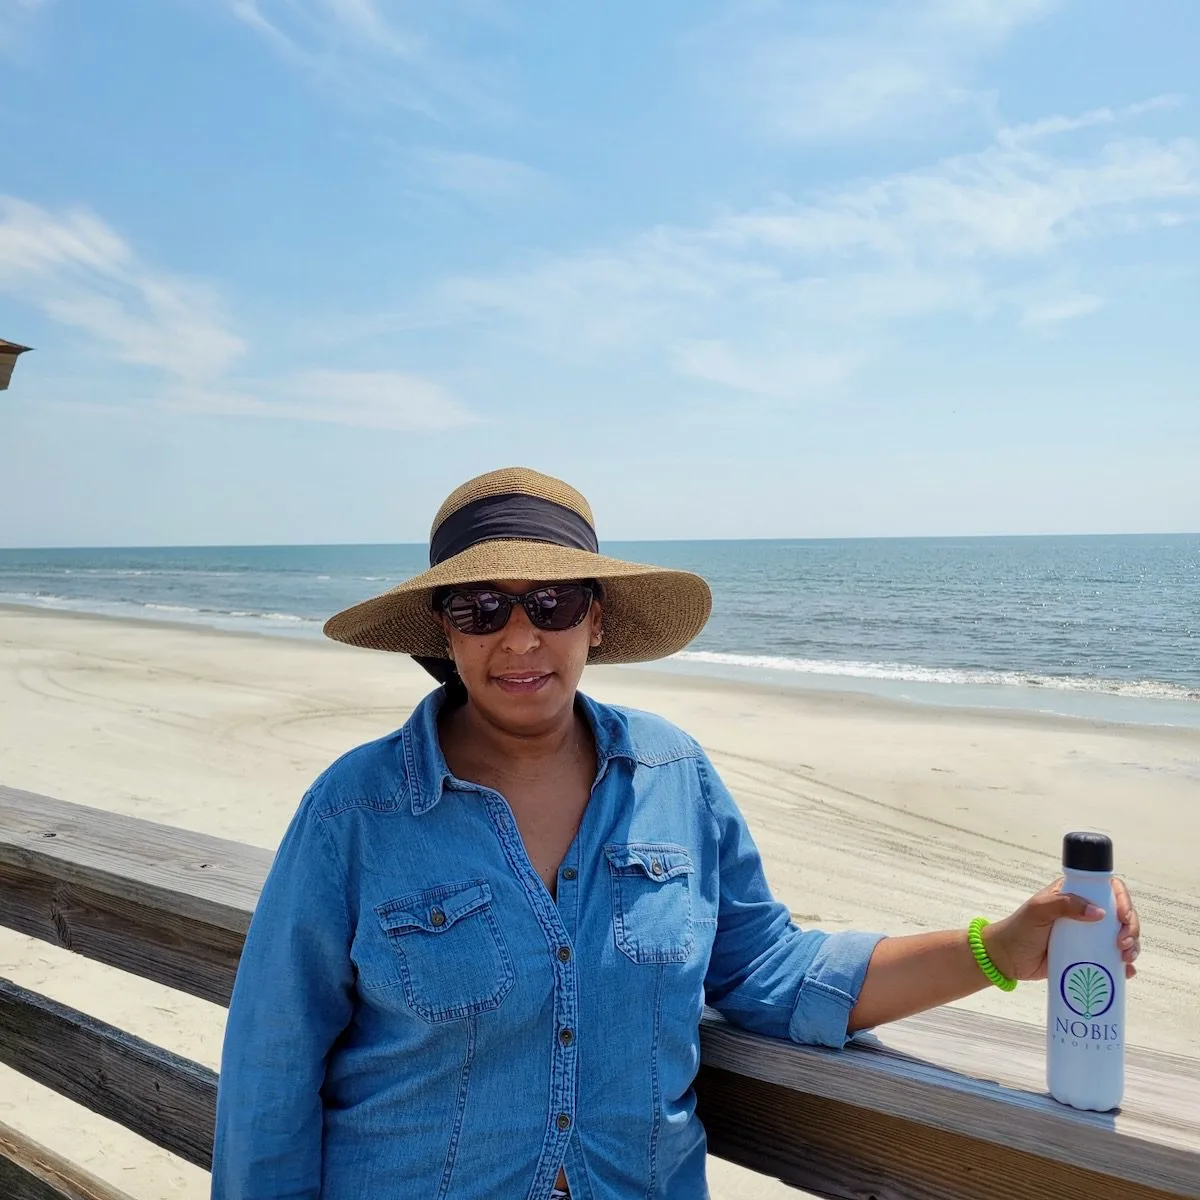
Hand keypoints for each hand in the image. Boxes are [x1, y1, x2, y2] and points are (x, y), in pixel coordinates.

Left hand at [983, 877, 1140, 982]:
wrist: (1007, 959)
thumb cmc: (1019, 929)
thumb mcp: (1038, 911)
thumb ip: (1063, 904)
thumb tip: (1099, 912)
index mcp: (1074, 895)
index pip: (1108, 889)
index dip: (1122, 900)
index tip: (1123, 917)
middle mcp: (1085, 913)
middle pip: (1121, 914)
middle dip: (1130, 928)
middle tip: (1122, 943)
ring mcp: (1089, 935)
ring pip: (1121, 936)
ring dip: (1131, 946)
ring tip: (1125, 958)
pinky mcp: (1088, 956)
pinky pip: (1113, 959)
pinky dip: (1124, 965)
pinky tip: (1126, 972)